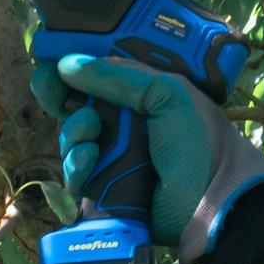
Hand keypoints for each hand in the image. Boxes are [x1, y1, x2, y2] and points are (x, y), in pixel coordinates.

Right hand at [30, 54, 263, 263]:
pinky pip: (76, 172)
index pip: (98, 75)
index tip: (50, 64)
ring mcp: (113, 155)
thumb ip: (120, 76)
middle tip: (56, 95)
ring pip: (71, 138)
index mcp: (142, 94)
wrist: (213, 199)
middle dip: (62, 99)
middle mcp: (125, 122)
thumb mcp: (168, 94)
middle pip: (74, 105)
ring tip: (90, 134)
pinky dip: (76, 164)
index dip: (71, 71)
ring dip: (73, 133)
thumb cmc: (199, 141)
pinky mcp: (105, 186)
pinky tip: (88, 159)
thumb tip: (68, 64)